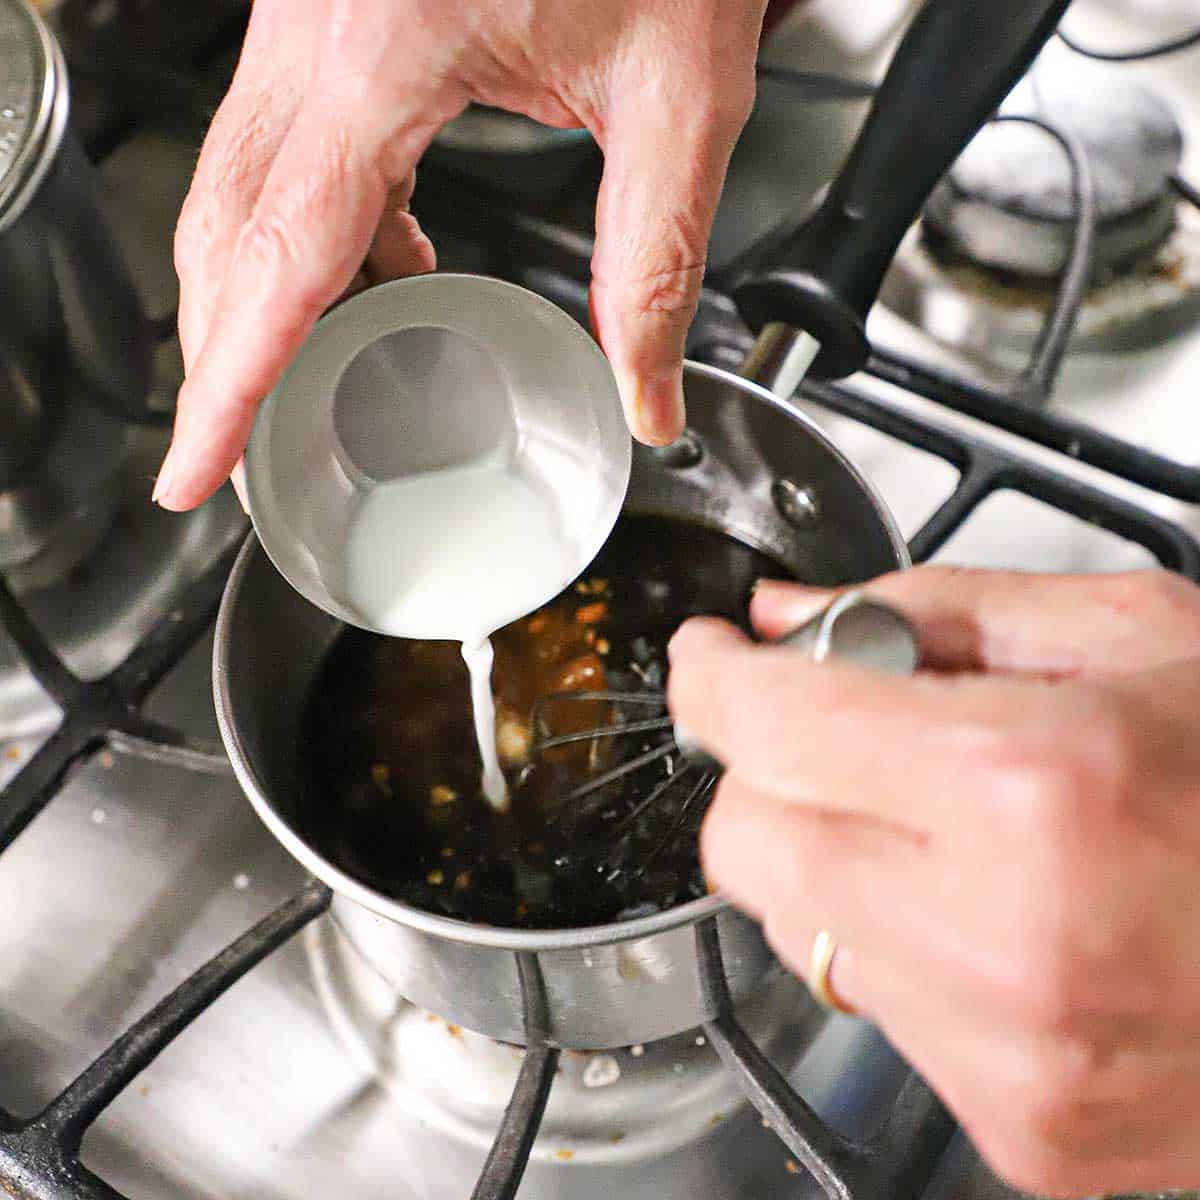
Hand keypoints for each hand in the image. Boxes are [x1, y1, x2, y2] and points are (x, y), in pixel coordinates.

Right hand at [159, 0, 768, 509]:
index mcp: (383, 45)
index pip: (279, 256)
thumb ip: (658, 260)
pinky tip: (383, 269)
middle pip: (224, 228)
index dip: (228, 383)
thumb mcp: (679, 94)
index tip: (192, 469)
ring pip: (235, 187)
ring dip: (261, 297)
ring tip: (310, 382)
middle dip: (226, 355)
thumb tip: (648, 394)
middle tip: (239, 453)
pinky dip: (312, 231)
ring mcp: (307, 19)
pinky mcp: (330, 20)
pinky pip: (283, 146)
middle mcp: (315, 29)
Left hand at [667, 566, 1199, 1195]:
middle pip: (745, 845)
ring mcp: (1011, 1060)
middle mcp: (1004, 941)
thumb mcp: (1136, 635)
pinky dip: (906, 948)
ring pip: (799, 932)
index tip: (711, 657)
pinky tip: (1003, 916)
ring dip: (843, 861)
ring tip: (962, 833)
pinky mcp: (1027, 1137)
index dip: (714, 677)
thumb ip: (930, 613)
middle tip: (842, 739)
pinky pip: (880, 1014)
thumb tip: (787, 621)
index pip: (766, 725)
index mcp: (1032, 785)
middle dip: (771, 776)